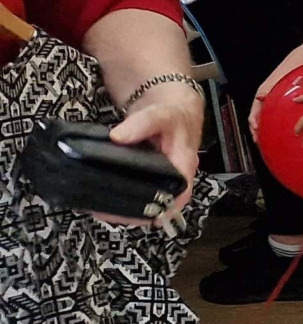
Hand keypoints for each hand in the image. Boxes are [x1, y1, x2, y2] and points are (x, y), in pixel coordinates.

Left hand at [103, 83, 200, 225]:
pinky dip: (119, 194)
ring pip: (144, 199)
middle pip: (157, 204)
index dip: (161, 210)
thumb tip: (117, 137)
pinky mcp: (146, 175)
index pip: (178, 196)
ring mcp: (159, 177)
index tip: (137, 216)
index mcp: (184, 166)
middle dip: (133, 212)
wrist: (173, 106)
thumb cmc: (172, 113)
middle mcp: (174, 177)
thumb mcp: (161, 114)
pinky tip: (100, 196)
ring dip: (123, 206)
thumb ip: (142, 124)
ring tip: (97, 207)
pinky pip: (134, 189)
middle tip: (105, 212)